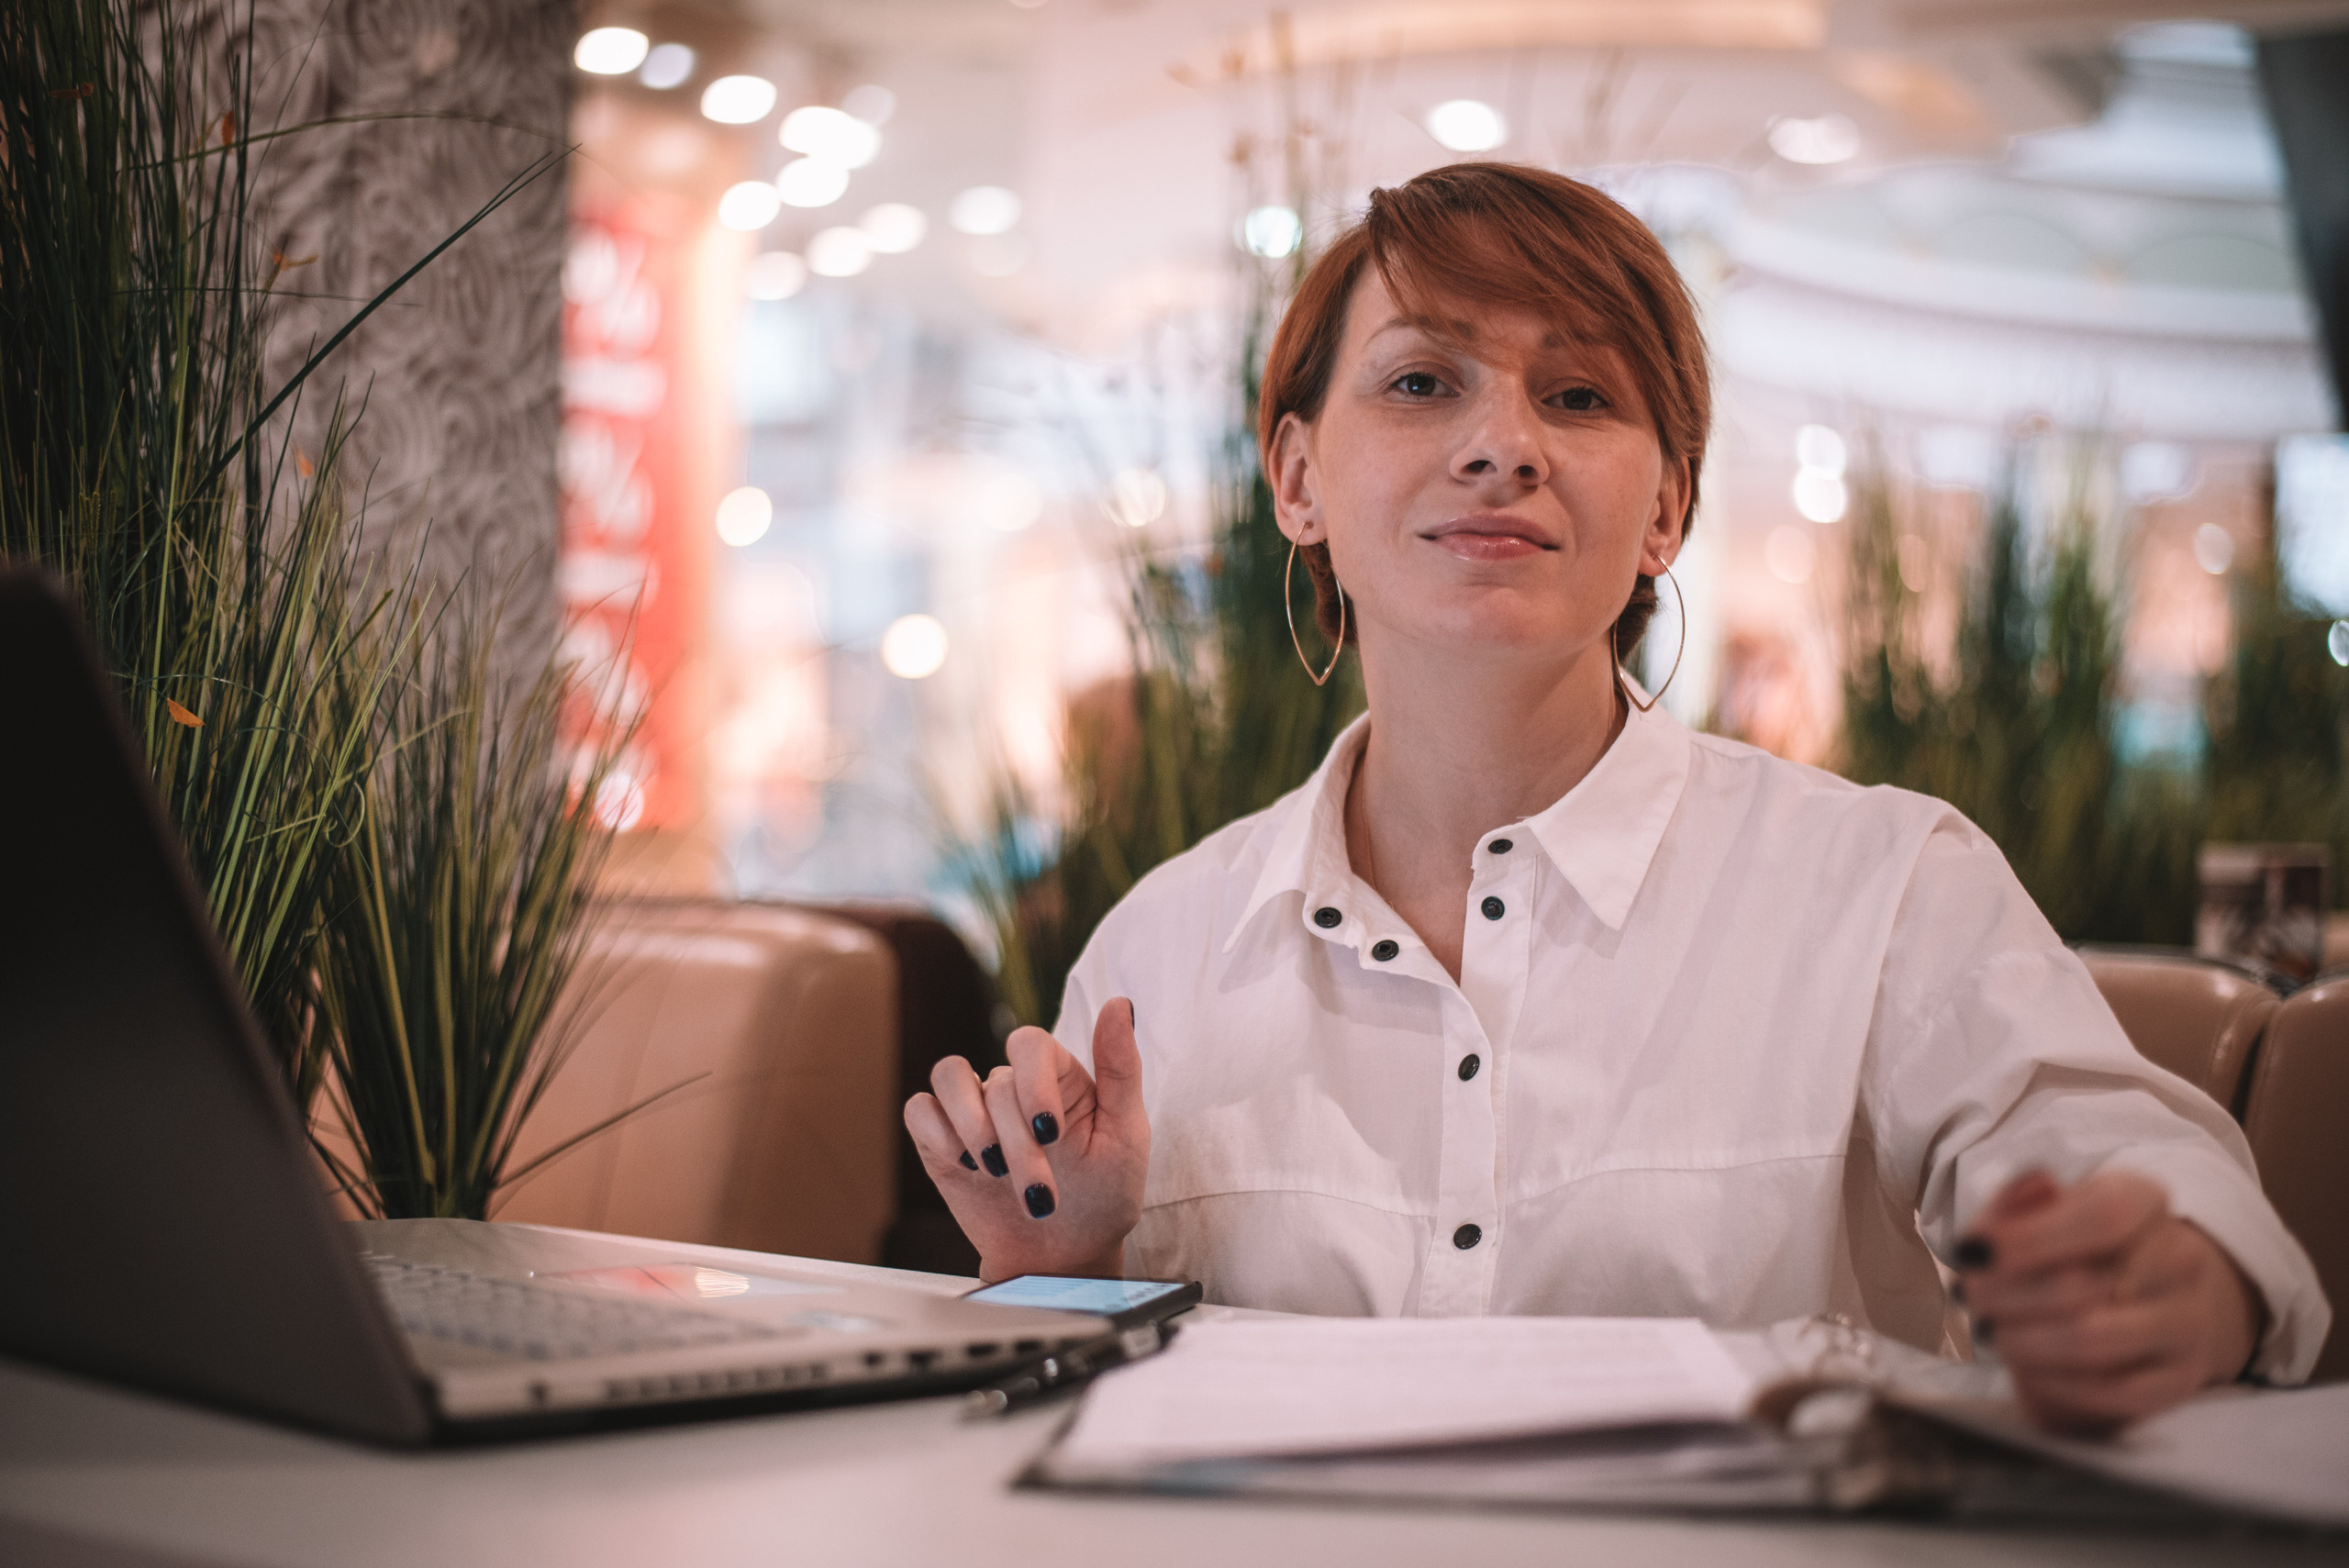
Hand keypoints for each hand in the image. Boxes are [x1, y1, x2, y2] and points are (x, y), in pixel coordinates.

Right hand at [903, 998, 1148, 1282]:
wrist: (1065, 1260)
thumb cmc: (1104, 1197)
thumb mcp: (1126, 1137)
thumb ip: (1121, 1068)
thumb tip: (1119, 1004)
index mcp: (1057, 1075)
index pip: (1028, 1042)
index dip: (1032, 1082)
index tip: (1050, 1132)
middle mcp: (1012, 1087)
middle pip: (996, 1083)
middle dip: (1017, 1146)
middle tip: (1040, 1195)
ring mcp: (974, 1112)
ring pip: (948, 1076)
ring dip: (972, 1128)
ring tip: (994, 1172)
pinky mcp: (941, 1143)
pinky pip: (919, 1111)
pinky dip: (939, 1135)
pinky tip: (968, 1168)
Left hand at [1955, 1170, 2262, 1434]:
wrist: (2142, 1291)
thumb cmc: (2072, 1242)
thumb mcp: (2042, 1208)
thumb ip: (2014, 1206)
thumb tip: (2009, 1215)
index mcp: (2145, 1200)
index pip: (2104, 1215)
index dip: (2029, 1238)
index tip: (1970, 1252)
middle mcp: (2182, 1259)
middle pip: (2080, 1285)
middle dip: (2004, 1295)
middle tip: (1969, 1298)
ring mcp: (2190, 1322)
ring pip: (2093, 1340)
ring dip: (2023, 1340)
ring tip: (1990, 1331)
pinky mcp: (2181, 1379)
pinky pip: (2111, 1391)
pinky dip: (2053, 1382)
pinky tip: (2025, 1366)